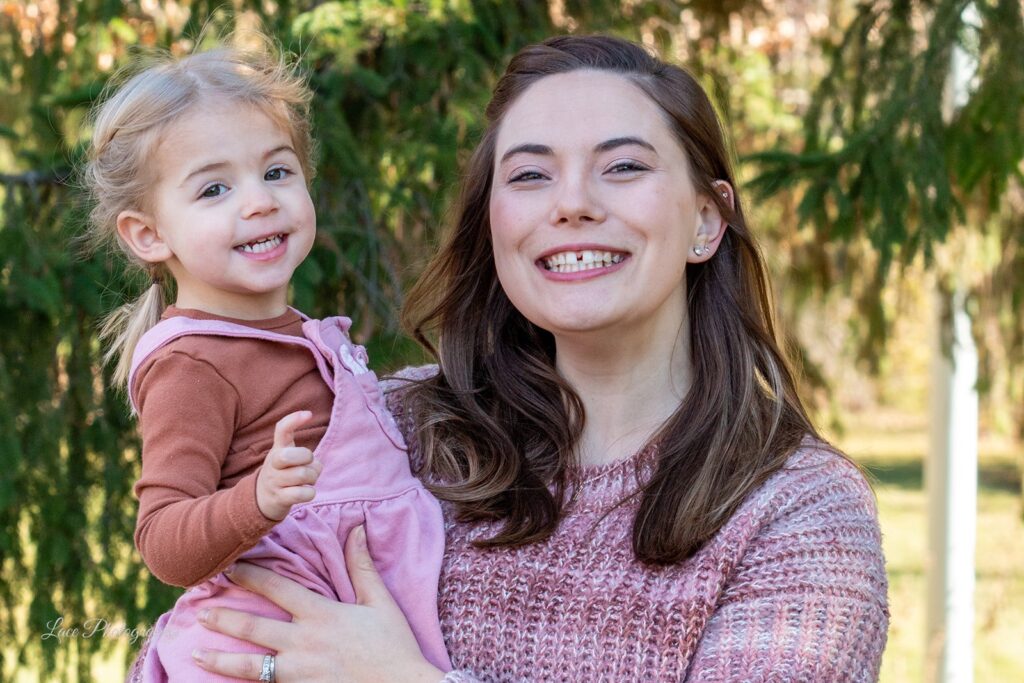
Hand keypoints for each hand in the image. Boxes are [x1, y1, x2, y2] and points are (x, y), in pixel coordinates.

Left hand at [192, 526, 444, 681]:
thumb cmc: (394, 644)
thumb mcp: (380, 601)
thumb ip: (362, 566)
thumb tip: (358, 529)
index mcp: (321, 615)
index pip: (278, 589)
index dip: (251, 576)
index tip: (230, 566)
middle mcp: (304, 643)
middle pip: (254, 628)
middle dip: (224, 618)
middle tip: (200, 610)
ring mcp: (299, 673)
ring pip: (250, 666)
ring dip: (220, 659)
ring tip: (197, 652)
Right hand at [256, 411, 321, 520]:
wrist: (262, 499)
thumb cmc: (283, 473)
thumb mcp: (286, 456)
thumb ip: (302, 453)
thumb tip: (314, 464)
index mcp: (278, 449)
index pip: (281, 430)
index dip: (293, 420)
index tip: (308, 414)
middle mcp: (273, 464)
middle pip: (289, 455)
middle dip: (306, 457)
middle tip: (307, 463)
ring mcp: (275, 482)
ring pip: (302, 475)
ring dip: (312, 477)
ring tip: (307, 480)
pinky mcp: (280, 499)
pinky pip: (302, 493)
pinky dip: (310, 493)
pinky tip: (305, 492)